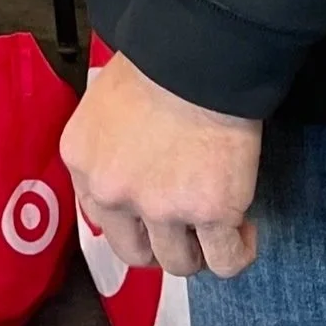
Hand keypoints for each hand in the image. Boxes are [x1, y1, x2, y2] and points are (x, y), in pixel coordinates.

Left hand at [62, 52, 261, 279]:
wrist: (194, 61)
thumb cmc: (153, 69)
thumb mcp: (104, 107)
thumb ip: (108, 149)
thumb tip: (131, 172)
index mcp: (82, 162)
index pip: (99, 217)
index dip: (131, 220)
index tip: (151, 213)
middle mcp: (112, 192)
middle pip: (134, 252)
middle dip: (160, 246)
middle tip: (185, 228)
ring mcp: (159, 208)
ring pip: (180, 263)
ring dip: (200, 251)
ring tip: (217, 225)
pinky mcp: (209, 215)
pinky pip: (226, 262)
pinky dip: (239, 252)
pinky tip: (244, 229)